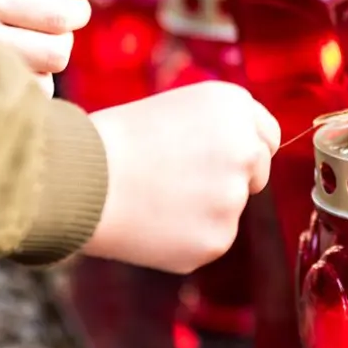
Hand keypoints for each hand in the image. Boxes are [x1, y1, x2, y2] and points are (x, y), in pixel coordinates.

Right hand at [0, 0, 92, 80]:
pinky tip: (5, 66)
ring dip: (43, 61)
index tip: (65, 5)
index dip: (77, 10)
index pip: (64, 13)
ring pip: (46, 77)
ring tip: (17, 45)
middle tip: (38, 26)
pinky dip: (27, 83)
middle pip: (59, 51)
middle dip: (60, 37)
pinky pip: (29, 98)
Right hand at [84, 82, 280, 273]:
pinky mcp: (218, 239)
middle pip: (256, 174)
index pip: (267, 137)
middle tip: (177, 180)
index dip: (241, 149)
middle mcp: (246, 149)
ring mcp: (234, 198)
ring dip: (203, 210)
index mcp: (234, 106)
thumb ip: (220, 129)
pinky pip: (210, 240)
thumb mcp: (177, 109)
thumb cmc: (116, 141)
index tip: (218, 158)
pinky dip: (186, 238)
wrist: (81, 181)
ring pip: (229, 209)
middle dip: (229, 180)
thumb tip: (247, 159)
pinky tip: (153, 222)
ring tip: (154, 198)